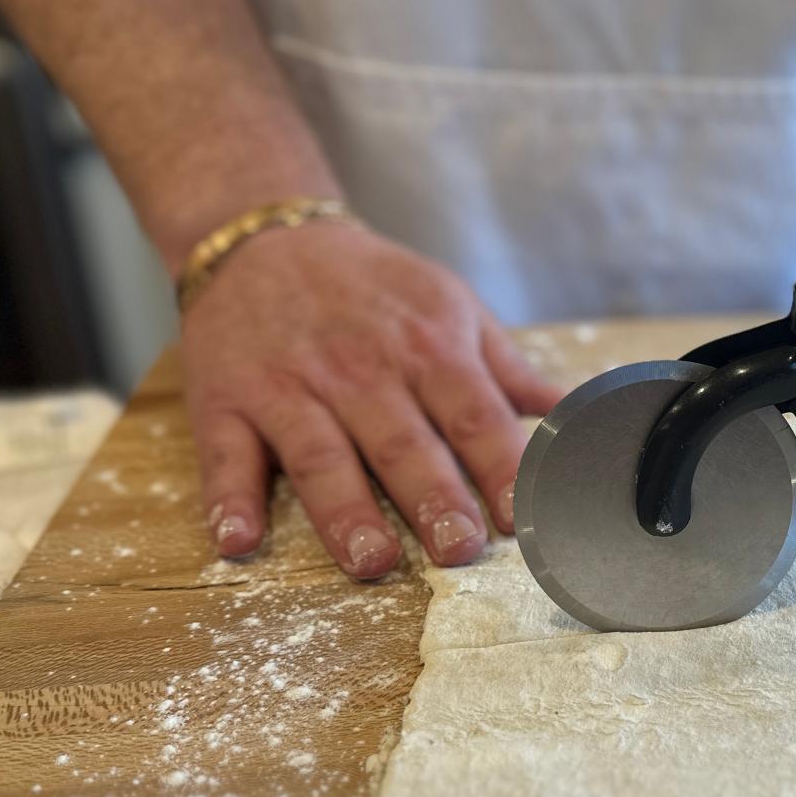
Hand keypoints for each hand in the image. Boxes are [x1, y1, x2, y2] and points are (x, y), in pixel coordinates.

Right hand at [181, 222, 562, 577]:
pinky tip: (238, 541)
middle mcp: (361, 370)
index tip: (520, 516)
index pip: (473, 416)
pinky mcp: (226, 402)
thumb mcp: (451, 306)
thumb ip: (507, 368)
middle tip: (458, 551)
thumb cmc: (373, 287)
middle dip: (433, 498)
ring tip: (371, 559)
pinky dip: (230, 500)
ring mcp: (290, 387)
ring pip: (321, 456)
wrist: (264, 236)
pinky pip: (227, 457)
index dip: (499, 467)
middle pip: (402, 443)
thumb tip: (569, 414)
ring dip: (345, 512)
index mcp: (427, 348)